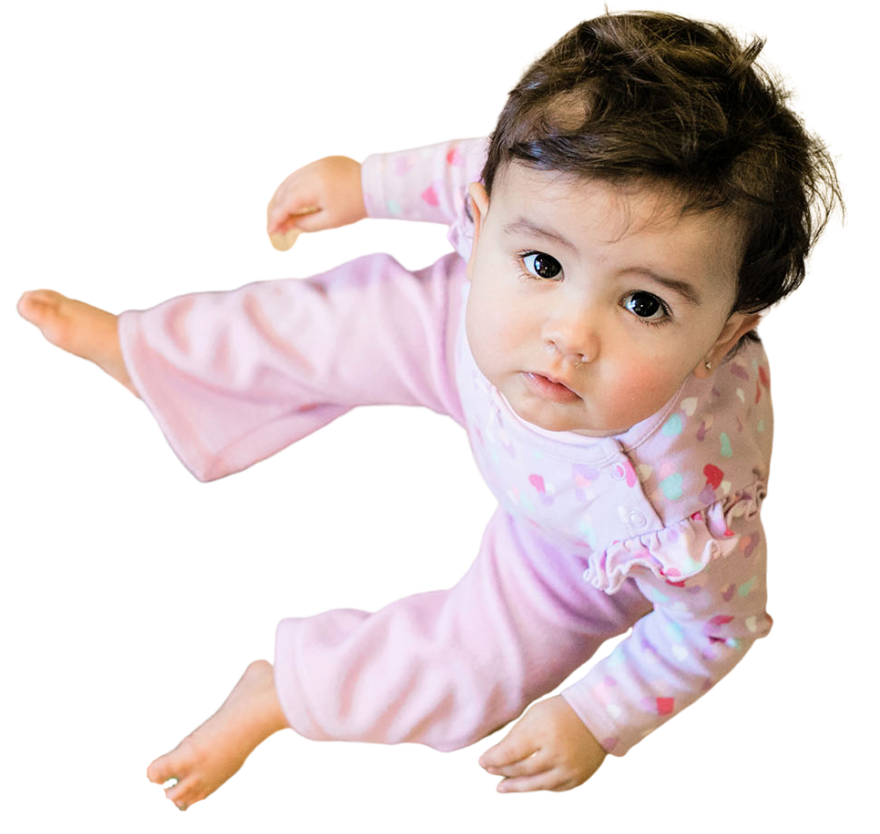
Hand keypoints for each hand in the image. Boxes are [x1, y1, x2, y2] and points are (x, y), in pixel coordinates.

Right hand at [265, 153, 366, 237]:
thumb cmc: (355, 206)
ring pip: (288, 180)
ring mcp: (313, 161)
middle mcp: (309, 169)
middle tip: (280, 228)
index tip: (270, 232)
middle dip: (279, 209)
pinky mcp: (319, 159)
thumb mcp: (329, 222)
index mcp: (312, 186)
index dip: (276, 219)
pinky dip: (294, 186)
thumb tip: (287, 223)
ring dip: (284, 197)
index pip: (286, 204)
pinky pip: (298, 172)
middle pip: (283, 190)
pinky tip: (296, 200)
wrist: (375, 185)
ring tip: (288, 215)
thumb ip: (304, 224)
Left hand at [477, 695, 607, 795]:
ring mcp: (568, 769)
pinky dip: (538, 788)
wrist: (599, 717)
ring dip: (514, 787)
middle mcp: (556, 753)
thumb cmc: (562, 711)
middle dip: (501, 771)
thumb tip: (497, 752)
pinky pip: (553, 789)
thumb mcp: (536, 713)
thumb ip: (517, 732)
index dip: (493, 759)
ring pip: (535, 785)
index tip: (481, 761)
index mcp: (543, 731)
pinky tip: (527, 787)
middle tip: (488, 771)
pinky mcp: (578, 780)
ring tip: (500, 788)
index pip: (511, 752)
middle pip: (521, 769)